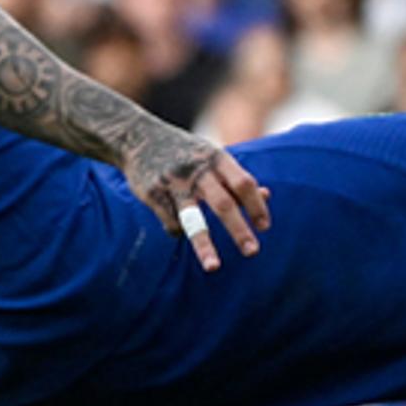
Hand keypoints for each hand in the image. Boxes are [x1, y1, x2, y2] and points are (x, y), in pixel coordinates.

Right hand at [125, 127, 268, 271]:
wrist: (138, 137)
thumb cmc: (186, 152)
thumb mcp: (213, 156)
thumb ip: (236, 177)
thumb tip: (266, 196)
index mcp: (217, 158)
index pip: (244, 184)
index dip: (256, 206)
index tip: (264, 228)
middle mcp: (197, 170)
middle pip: (223, 204)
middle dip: (238, 230)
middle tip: (253, 252)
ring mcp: (173, 182)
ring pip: (192, 218)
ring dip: (204, 245)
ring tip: (213, 267)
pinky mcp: (152, 193)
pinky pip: (171, 221)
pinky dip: (179, 231)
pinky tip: (179, 230)